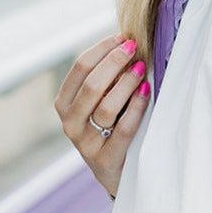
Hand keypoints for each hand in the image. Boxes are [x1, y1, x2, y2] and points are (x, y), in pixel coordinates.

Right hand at [54, 33, 150, 198]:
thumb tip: (127, 42)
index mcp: (65, 104)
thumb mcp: (101, 102)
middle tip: (134, 48)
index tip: (122, 37)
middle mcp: (70, 123)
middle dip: (114, 62)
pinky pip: (123, 130)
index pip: (79, 69)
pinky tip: (146, 90)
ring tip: (141, 68)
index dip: (101, 50)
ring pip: (106, 107)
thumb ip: (107, 78)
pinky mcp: (105, 160)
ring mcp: (86, 144)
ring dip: (126, 83)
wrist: (118, 174)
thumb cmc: (113, 127)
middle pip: (91, 85)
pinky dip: (136, 107)